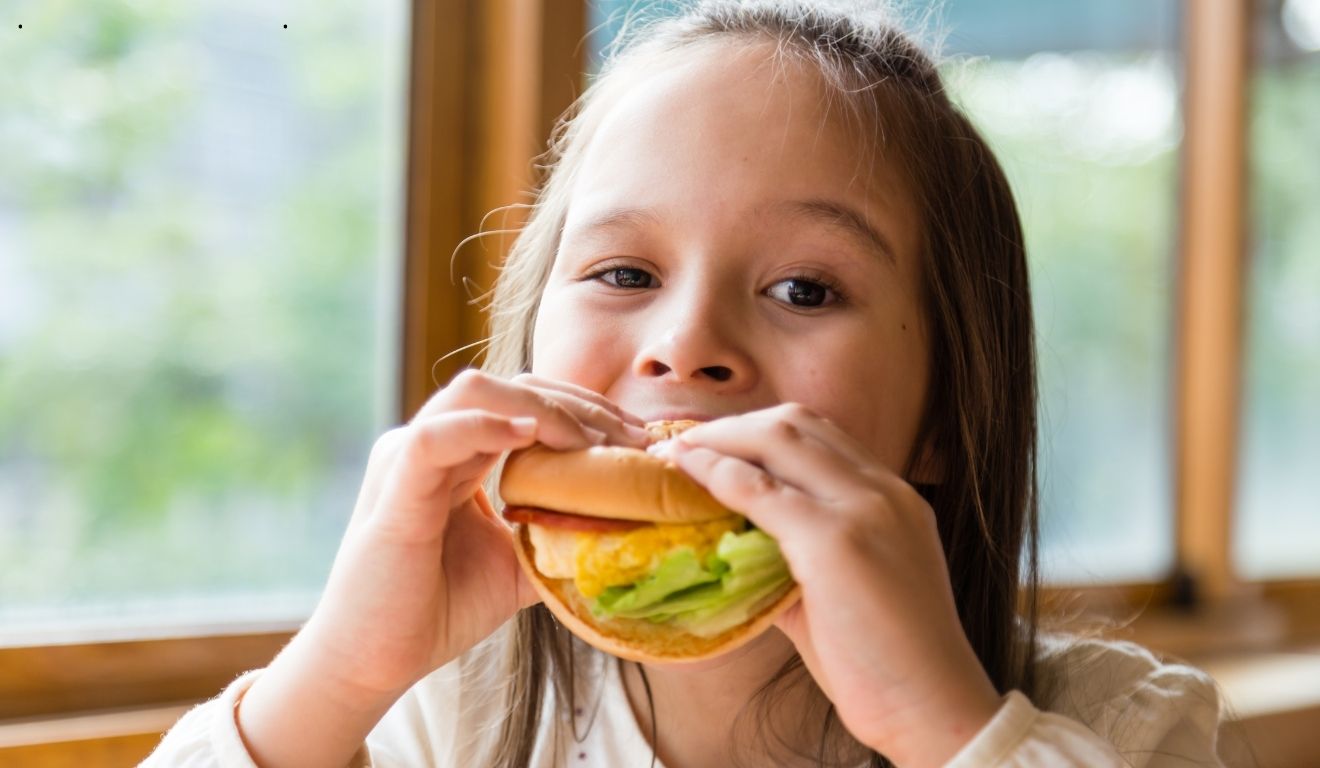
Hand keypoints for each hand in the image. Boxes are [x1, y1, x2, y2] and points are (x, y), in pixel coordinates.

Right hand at [301, 370, 650, 698]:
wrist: (374, 660)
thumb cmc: (438, 609)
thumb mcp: (518, 565)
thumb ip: (559, 537)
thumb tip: (627, 529)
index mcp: (459, 453)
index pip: (525, 401)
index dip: (585, 409)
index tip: (639, 438)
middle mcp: (431, 442)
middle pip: (510, 385)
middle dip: (577, 403)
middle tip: (631, 438)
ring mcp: (407, 459)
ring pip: (474, 392)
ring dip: (542, 408)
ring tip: (589, 442)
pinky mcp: (394, 490)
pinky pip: (435, 436)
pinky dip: (484, 426)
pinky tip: (528, 434)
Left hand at [658, 404, 1000, 767]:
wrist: (933, 706)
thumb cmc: (886, 663)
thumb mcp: (844, 590)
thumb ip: (796, 559)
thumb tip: (736, 549)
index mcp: (893, 497)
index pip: (821, 435)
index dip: (761, 431)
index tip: (716, 445)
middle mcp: (883, 490)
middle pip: (797, 423)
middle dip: (735, 426)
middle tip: (687, 445)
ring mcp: (862, 508)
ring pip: (778, 439)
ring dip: (720, 440)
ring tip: (678, 454)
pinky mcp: (835, 540)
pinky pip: (761, 491)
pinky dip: (718, 475)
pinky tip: (689, 476)